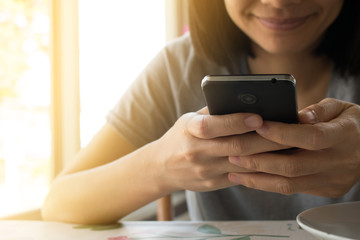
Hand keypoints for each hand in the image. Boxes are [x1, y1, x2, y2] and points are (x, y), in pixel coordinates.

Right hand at [155, 107, 288, 192]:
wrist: (162, 167)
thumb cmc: (181, 137)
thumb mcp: (189, 120)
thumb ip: (214, 112)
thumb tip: (246, 102)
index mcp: (188, 130)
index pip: (211, 126)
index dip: (235, 122)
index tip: (258, 117)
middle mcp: (196, 152)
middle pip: (235, 147)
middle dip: (265, 140)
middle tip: (290, 131)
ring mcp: (205, 171)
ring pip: (243, 164)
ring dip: (269, 156)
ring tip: (290, 147)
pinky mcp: (212, 184)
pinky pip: (241, 177)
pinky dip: (261, 170)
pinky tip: (277, 162)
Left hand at [228, 98, 359, 196]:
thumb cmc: (352, 124)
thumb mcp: (342, 108)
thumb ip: (319, 110)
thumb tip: (297, 116)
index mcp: (343, 136)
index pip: (309, 137)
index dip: (282, 133)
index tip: (258, 126)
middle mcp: (338, 161)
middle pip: (293, 166)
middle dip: (259, 161)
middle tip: (233, 154)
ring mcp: (332, 179)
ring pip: (289, 184)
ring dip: (258, 178)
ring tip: (234, 171)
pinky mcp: (326, 190)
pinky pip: (293, 190)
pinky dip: (269, 184)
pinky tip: (251, 178)